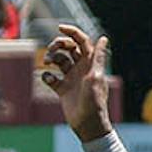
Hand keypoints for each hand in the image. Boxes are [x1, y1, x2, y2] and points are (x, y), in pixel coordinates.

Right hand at [40, 24, 112, 142]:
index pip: (81, 41)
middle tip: (51, 53)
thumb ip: (98, 58)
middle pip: (67, 47)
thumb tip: (104, 38)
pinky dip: (47, 75)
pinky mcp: (62, 88)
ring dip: (50, 57)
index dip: (72, 32)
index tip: (59, 28)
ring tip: (47, 64)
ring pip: (57, 59)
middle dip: (57, 44)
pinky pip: (50, 77)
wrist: (87, 124)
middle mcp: (80, 68)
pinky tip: (49, 80)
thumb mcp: (96, 77)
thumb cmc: (94, 101)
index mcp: (90, 63)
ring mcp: (71, 78)